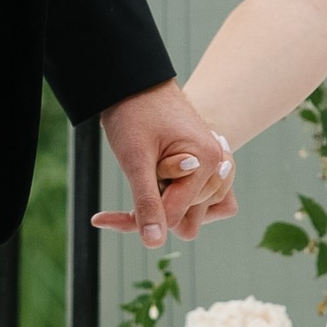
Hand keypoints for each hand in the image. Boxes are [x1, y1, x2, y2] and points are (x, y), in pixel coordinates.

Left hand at [93, 82, 237, 245]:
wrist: (138, 83)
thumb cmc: (135, 116)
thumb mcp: (136, 160)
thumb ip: (147, 202)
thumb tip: (153, 243)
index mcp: (209, 162)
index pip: (175, 218)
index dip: (143, 216)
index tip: (105, 215)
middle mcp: (220, 168)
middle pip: (186, 222)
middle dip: (156, 206)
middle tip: (137, 177)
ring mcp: (218, 170)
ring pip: (194, 218)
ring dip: (167, 204)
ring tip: (150, 175)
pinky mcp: (211, 171)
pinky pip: (208, 206)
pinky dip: (182, 203)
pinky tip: (163, 186)